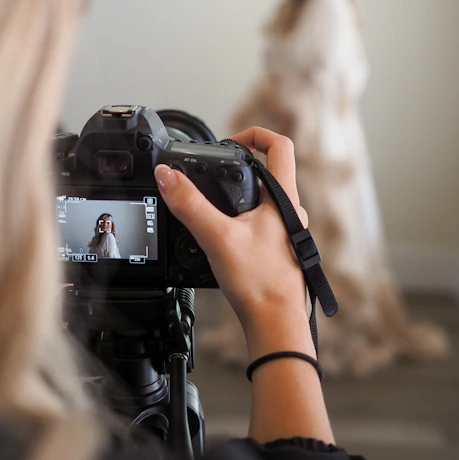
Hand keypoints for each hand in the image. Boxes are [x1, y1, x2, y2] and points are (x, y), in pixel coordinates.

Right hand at [154, 128, 307, 328]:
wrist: (276, 325)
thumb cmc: (261, 285)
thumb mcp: (218, 237)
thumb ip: (190, 205)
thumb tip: (168, 176)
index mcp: (284, 198)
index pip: (280, 146)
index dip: (255, 134)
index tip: (230, 141)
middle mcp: (291, 211)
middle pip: (270, 170)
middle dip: (241, 166)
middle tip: (214, 171)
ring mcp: (287, 231)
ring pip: (264, 198)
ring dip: (240, 194)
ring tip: (214, 202)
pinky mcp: (279, 248)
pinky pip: (261, 221)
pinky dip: (242, 217)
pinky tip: (223, 234)